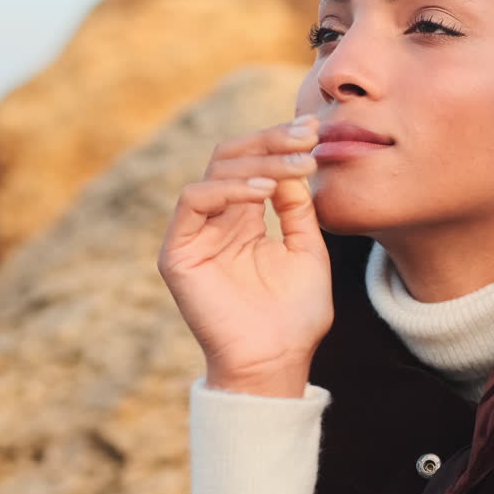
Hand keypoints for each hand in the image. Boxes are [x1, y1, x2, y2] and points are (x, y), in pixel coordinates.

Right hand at [157, 115, 333, 396]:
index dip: (280, 142)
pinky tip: (266, 192)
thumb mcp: (307, 250)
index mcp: (243, 219)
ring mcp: (194, 235)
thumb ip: (297, 208)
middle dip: (271, 140)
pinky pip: (193, 201)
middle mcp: (216, 221)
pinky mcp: (178, 253)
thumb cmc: (294, 317)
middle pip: (231, 157)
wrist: (276, 363)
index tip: (315, 131)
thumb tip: (295, 163)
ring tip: (298, 166)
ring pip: (215, 171)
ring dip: (259, 161)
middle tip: (307, 134)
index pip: (253, 163)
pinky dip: (228, 189)